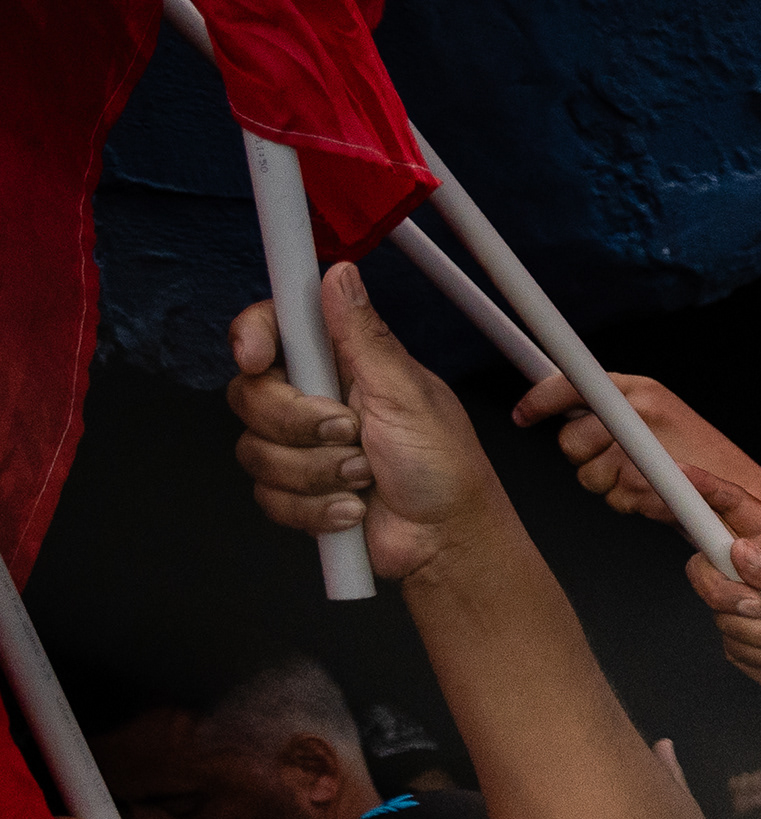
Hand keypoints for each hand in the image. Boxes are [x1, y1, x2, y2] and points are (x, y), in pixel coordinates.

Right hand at [226, 266, 509, 583]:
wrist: (449, 541)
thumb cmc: (446, 469)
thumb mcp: (408, 395)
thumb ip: (365, 337)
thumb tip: (341, 275)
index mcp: (342, 363)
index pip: (274, 329)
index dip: (253, 337)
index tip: (256, 358)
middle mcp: (315, 399)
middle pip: (250, 394)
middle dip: (300, 425)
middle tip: (352, 435)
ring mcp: (302, 446)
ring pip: (255, 450)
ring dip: (317, 472)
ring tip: (365, 477)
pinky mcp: (298, 490)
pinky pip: (268, 496)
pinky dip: (314, 508)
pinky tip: (354, 508)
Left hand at [511, 371, 760, 526]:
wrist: (749, 494)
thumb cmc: (704, 462)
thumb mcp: (660, 422)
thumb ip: (616, 417)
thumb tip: (569, 417)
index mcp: (640, 389)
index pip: (571, 384)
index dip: (539, 401)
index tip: (523, 415)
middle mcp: (638, 410)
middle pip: (572, 438)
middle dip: (585, 459)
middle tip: (616, 465)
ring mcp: (641, 446)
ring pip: (588, 474)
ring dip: (611, 487)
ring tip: (646, 483)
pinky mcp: (645, 480)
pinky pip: (613, 497)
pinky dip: (632, 505)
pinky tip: (657, 497)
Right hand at [675, 472, 760, 701]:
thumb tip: (741, 551)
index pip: (732, 507)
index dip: (703, 487)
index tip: (681, 473)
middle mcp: (749, 569)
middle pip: (702, 567)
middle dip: (727, 593)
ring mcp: (739, 605)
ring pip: (723, 616)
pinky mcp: (738, 639)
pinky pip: (738, 648)